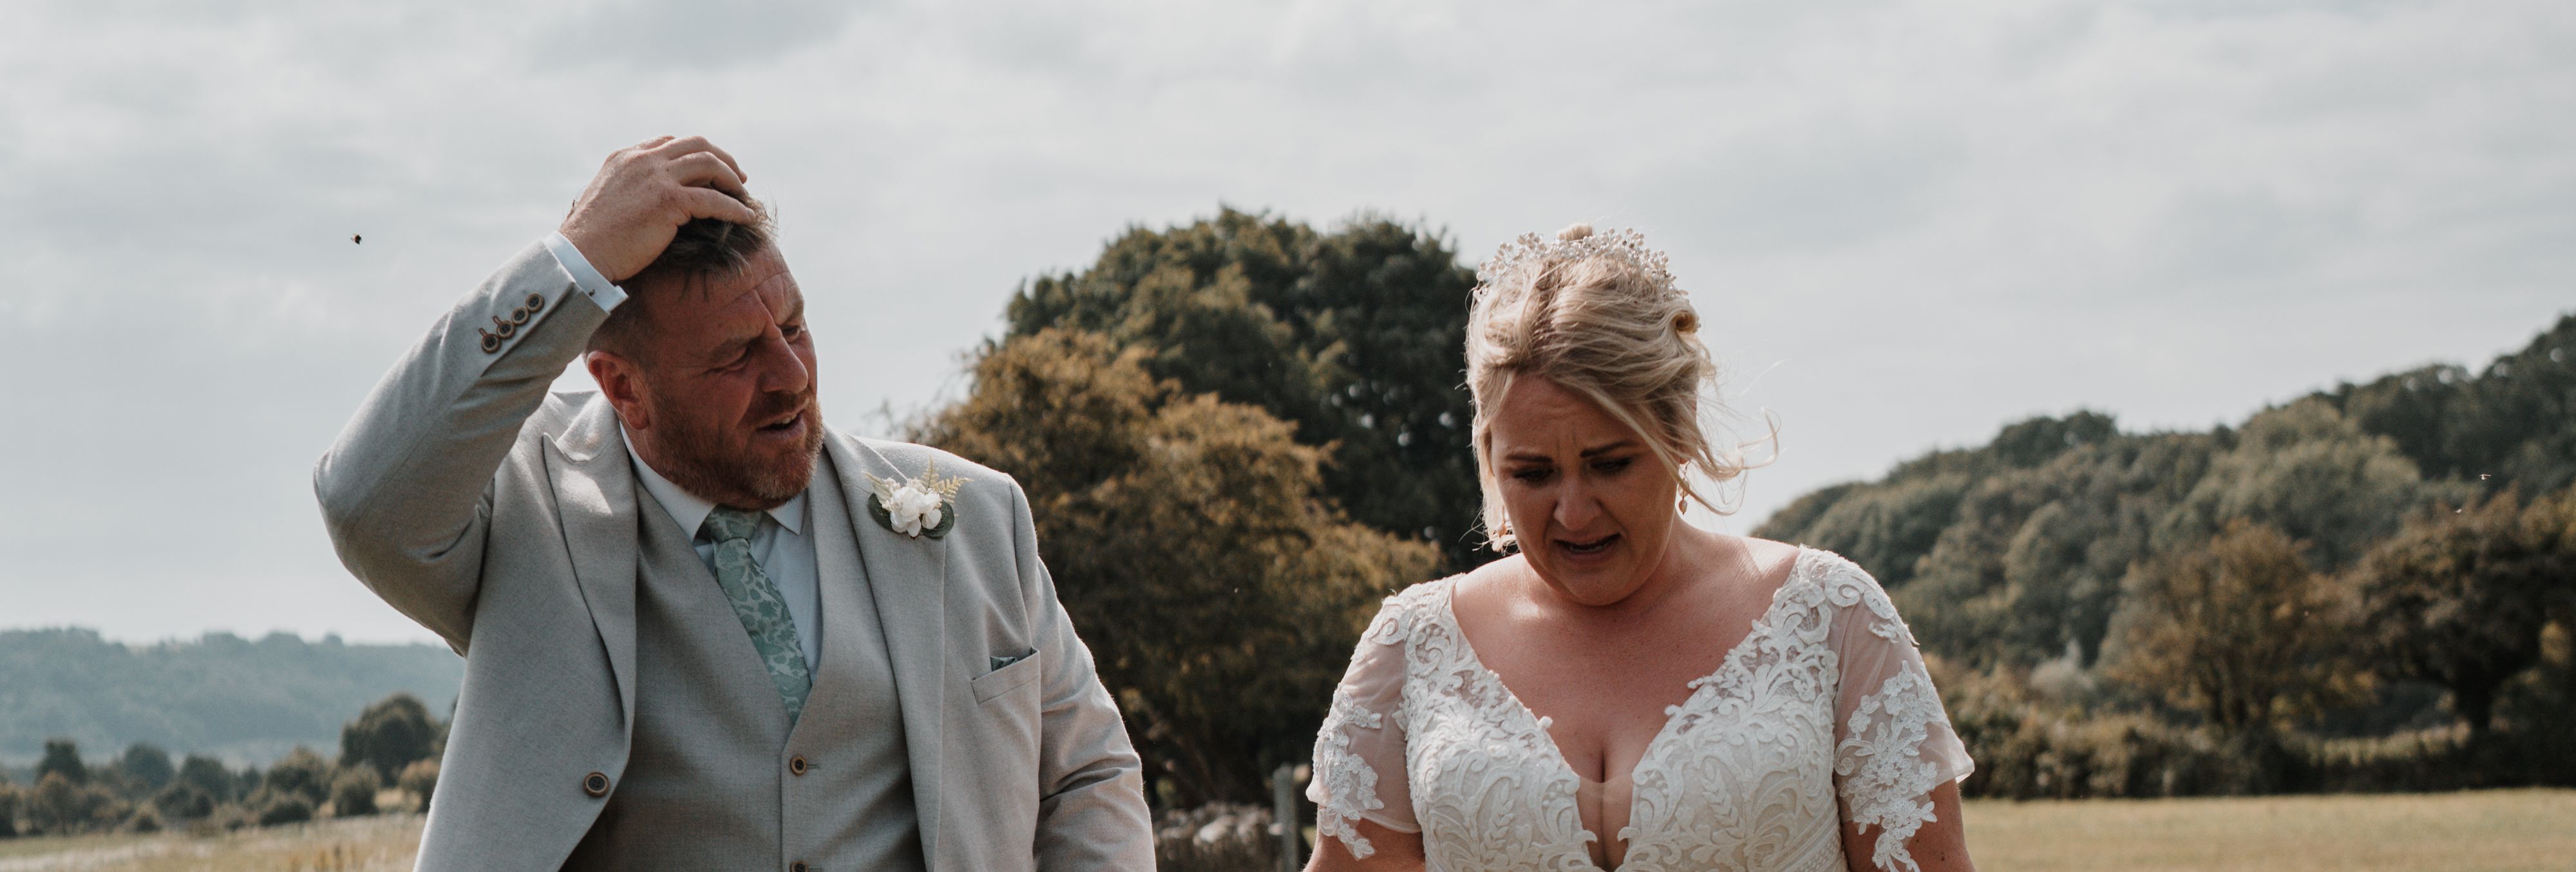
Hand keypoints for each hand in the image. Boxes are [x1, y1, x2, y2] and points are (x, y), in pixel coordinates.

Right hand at [557, 135, 761, 282]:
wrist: (580, 254)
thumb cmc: (590, 238)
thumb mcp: (606, 199)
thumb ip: (627, 187)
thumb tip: (644, 198)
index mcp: (626, 157)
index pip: (670, 142)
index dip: (696, 153)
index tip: (712, 168)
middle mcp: (643, 160)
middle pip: (697, 145)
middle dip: (723, 159)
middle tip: (738, 178)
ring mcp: (656, 177)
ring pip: (710, 164)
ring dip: (732, 179)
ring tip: (744, 195)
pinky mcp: (668, 201)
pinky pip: (714, 199)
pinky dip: (735, 208)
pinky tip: (747, 218)